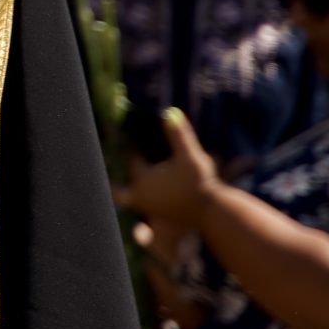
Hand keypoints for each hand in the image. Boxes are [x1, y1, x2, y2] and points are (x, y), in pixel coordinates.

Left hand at [116, 108, 217, 226]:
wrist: (214, 215)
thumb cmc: (201, 184)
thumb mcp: (191, 157)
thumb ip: (179, 135)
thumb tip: (170, 111)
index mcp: (142, 180)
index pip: (131, 158)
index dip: (133, 146)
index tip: (131, 134)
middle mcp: (140, 196)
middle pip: (117, 186)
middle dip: (116, 175)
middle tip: (115, 161)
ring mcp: (149, 209)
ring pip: (129, 196)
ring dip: (131, 184)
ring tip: (140, 171)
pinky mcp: (159, 217)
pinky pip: (144, 205)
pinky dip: (144, 195)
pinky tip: (157, 186)